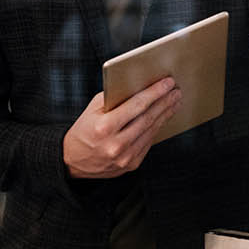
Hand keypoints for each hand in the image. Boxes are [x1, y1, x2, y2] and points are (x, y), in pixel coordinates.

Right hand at [61, 78, 181, 178]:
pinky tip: (163, 118)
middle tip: (176, 90)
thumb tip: (141, 86)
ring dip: (165, 114)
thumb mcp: (92, 109)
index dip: (155, 92)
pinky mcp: (130, 165)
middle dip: (165, 102)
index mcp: (104, 127)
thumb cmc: (84, 129)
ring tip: (174, 102)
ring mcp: (124, 157)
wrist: (72, 160)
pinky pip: (148, 143)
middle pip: (148, 118)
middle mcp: (115, 144)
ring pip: (151, 131)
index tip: (168, 82)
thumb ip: (115, 98)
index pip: (136, 106)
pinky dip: (157, 128)